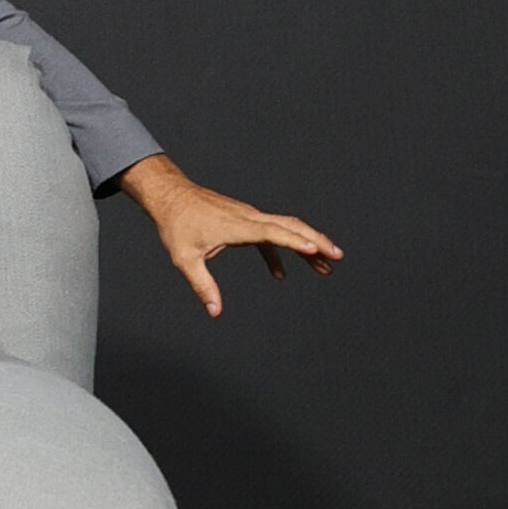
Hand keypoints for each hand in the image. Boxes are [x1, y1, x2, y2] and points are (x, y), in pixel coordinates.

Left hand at [118, 153, 342, 318]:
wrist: (170, 196)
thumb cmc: (176, 224)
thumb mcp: (185, 258)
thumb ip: (203, 286)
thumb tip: (215, 312)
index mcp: (237, 225)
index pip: (273, 233)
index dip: (296, 242)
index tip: (317, 250)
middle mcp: (248, 217)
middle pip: (290, 226)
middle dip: (316, 240)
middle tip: (337, 257)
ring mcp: (248, 216)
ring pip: (285, 227)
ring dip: (306, 245)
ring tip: (325, 267)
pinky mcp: (244, 220)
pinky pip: (269, 235)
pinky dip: (280, 252)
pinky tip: (280, 275)